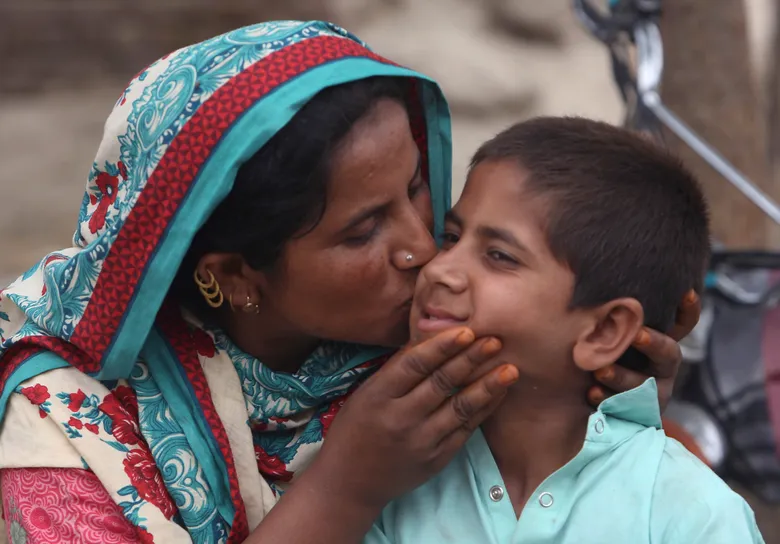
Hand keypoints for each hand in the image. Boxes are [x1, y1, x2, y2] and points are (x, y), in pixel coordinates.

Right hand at [308, 327, 516, 510]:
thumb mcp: (366, 394)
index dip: (442, 347)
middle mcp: (400, 418)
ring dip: (488, 386)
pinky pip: (466, 430)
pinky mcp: (436, 459)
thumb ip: (396, 370)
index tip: (466, 330)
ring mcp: (421, 441)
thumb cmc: (355, 428)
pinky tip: (498, 394)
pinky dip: (484, 410)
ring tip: (510, 369)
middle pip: (441, 383)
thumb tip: (432, 338)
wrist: (350, 482)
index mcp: (378, 396)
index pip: (415, 365)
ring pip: (460, 408)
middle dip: (471, 359)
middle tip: (495, 341)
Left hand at [588, 289, 700, 409]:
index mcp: (657, 343)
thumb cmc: (595, 356)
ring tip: (600, 370)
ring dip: (622, 376)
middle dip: (652, 343)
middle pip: (668, 353)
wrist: (583, 405)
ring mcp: (653, 393)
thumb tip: (587, 274)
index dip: (688, 311)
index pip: (681, 325)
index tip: (687, 292)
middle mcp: (662, 367)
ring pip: (644, 385)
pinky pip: (626, 410)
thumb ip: (607, 316)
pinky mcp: (637, 416)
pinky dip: (606, 399)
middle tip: (636, 334)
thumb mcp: (604, 334)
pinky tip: (591, 392)